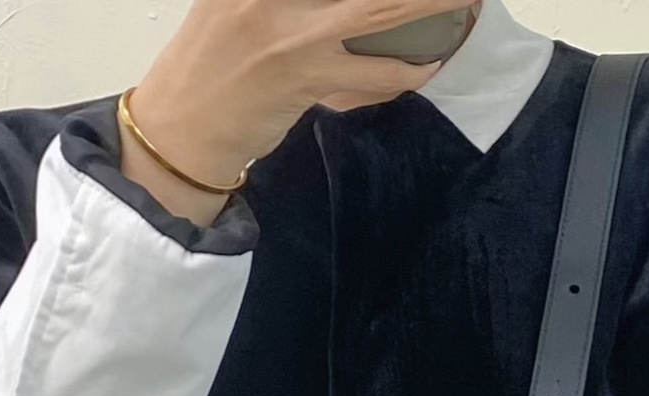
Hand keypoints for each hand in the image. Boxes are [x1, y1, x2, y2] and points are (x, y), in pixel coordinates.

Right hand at [130, 0, 461, 175]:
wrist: (183, 130)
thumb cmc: (212, 62)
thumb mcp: (232, 0)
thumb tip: (362, 8)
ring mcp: (290, 32)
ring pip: (379, 11)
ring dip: (431, 8)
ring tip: (466, 2)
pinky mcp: (305, 78)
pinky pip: (373, 73)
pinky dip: (405, 69)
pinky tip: (429, 62)